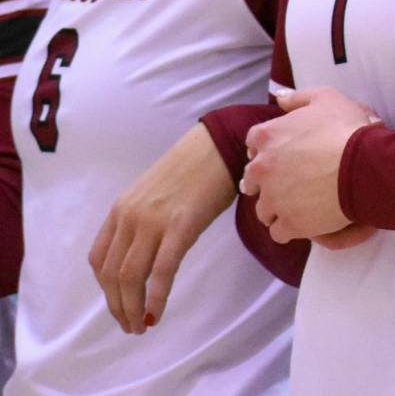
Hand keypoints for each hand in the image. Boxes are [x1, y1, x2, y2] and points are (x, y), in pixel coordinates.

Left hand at [89, 126, 236, 333]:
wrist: (220, 145)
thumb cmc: (194, 169)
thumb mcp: (154, 194)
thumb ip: (142, 221)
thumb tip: (144, 253)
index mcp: (121, 210)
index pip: (99, 259)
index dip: (106, 290)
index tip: (119, 305)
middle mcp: (130, 217)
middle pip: (112, 274)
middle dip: (118, 306)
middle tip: (130, 326)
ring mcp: (153, 222)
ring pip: (131, 277)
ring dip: (133, 308)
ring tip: (143, 325)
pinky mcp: (180, 226)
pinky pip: (161, 270)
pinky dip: (156, 297)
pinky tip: (157, 312)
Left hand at [243, 86, 377, 242]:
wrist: (363, 165)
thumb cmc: (347, 129)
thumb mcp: (326, 98)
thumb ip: (298, 97)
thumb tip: (279, 97)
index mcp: (267, 136)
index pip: (252, 144)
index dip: (267, 150)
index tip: (281, 155)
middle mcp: (262, 169)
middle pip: (253, 181)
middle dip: (267, 182)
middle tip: (289, 182)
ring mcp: (273, 199)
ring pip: (264, 209)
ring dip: (277, 208)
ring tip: (300, 205)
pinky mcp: (289, 223)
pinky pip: (279, 232)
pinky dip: (290, 228)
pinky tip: (305, 221)